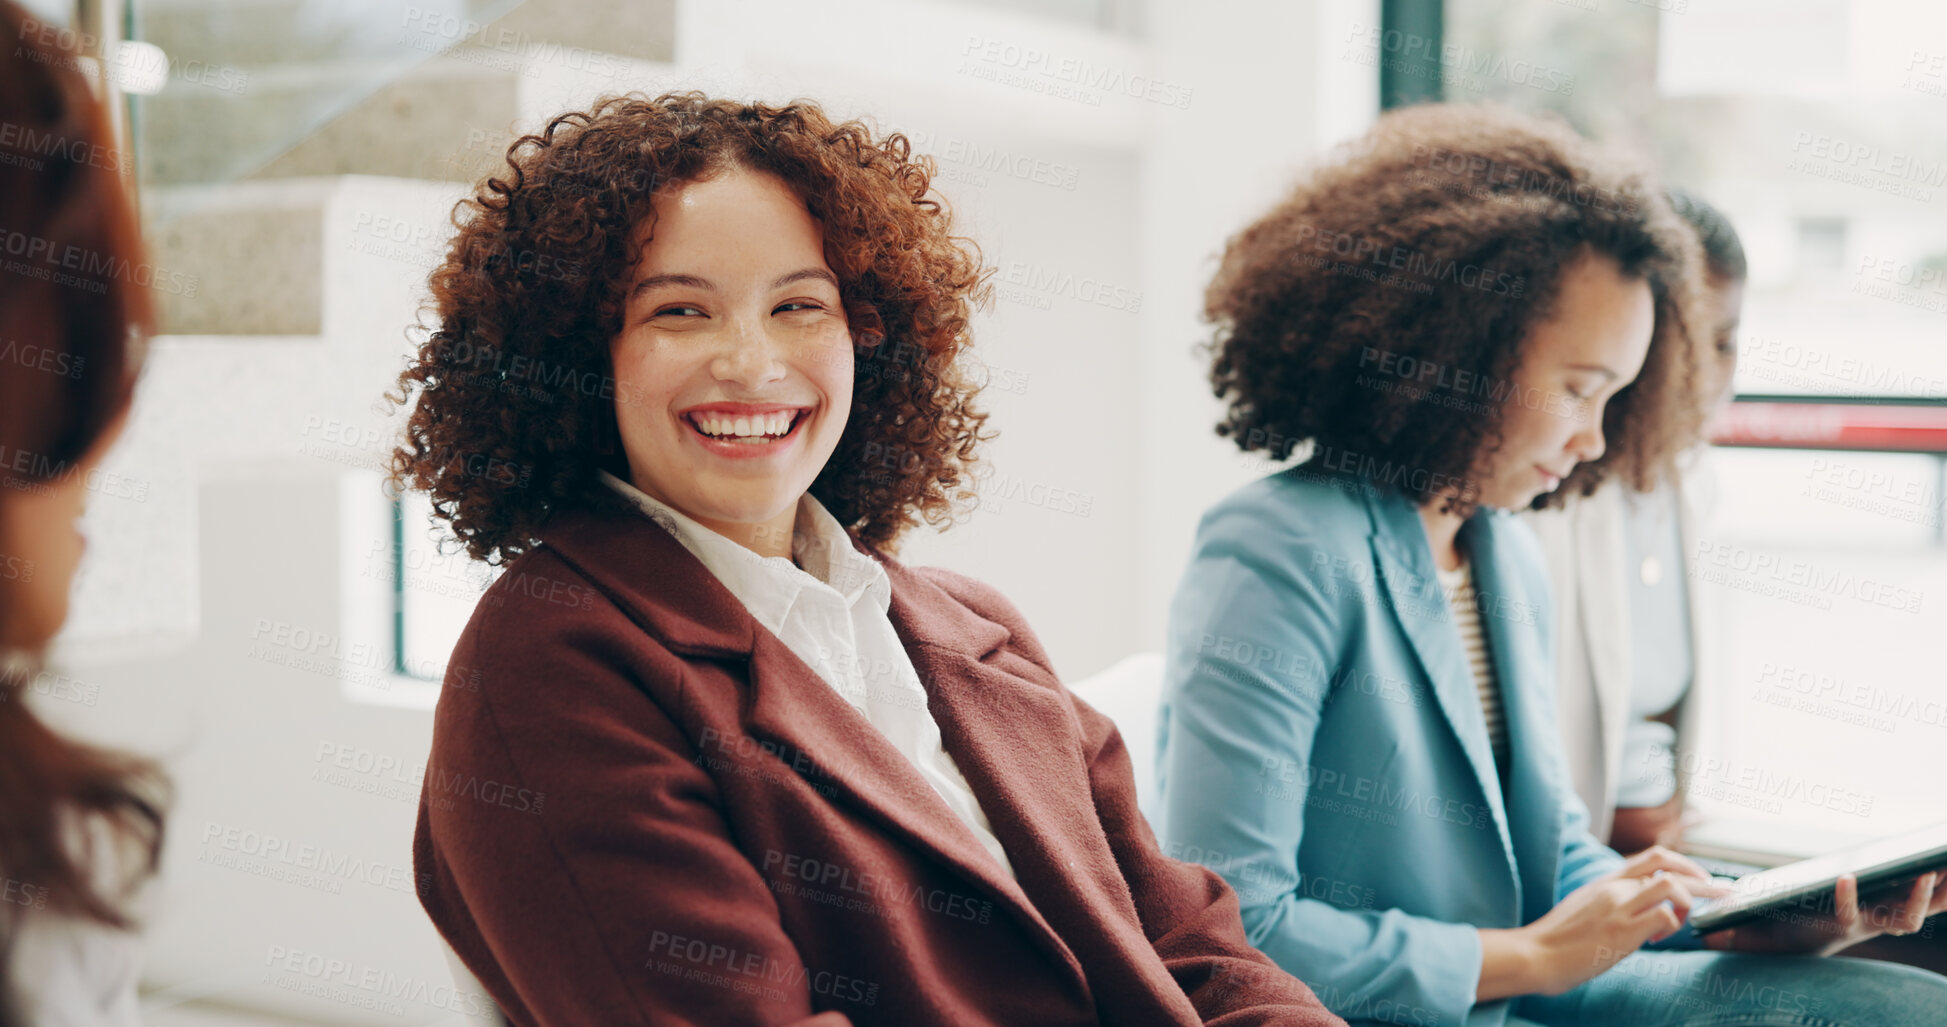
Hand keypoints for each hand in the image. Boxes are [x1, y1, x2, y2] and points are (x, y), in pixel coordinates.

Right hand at [1478, 846, 1726, 998]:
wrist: (1535, 954)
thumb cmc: (1556, 939)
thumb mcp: (1583, 907)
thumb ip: (1610, 900)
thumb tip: (1636, 906)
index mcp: (1606, 881)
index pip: (1652, 858)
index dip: (1684, 864)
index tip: (1701, 878)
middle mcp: (1615, 887)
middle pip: (1669, 866)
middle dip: (1704, 879)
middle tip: (1724, 892)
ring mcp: (1620, 906)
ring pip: (1673, 887)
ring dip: (1691, 903)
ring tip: (1687, 920)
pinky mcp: (1624, 930)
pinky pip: (1666, 917)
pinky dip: (1673, 928)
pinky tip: (1658, 940)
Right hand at [1709, 872, 1946, 955]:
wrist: (1806, 944)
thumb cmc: (1782, 935)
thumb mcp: (1758, 938)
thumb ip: (1734, 937)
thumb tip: (1704, 932)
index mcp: (1835, 928)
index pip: (1846, 917)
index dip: (1847, 900)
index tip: (1843, 876)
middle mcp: (1866, 926)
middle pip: (1903, 919)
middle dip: (1916, 898)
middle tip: (1925, 870)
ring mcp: (1882, 918)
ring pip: (1921, 911)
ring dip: (1938, 892)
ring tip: (1945, 861)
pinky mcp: (1890, 906)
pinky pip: (1925, 901)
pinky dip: (1940, 888)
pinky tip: (1945, 864)